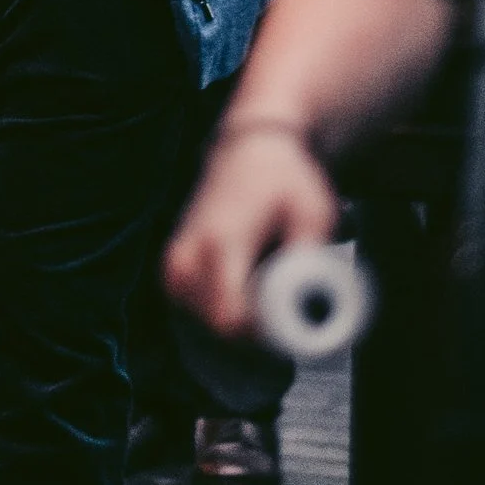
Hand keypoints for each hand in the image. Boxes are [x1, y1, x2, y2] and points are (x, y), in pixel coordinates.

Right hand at [163, 121, 338, 337]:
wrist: (249, 149)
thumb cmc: (286, 178)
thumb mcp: (312, 211)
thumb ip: (308, 256)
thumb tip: (312, 301)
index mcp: (221, 242)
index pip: (229, 318)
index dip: (265, 335)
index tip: (295, 324)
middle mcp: (188, 256)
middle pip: (218, 328)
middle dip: (257, 333)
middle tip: (290, 312)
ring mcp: (175, 264)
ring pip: (205, 324)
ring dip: (240, 324)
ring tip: (271, 297)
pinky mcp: (172, 268)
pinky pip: (195, 311)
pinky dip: (223, 312)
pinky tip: (249, 293)